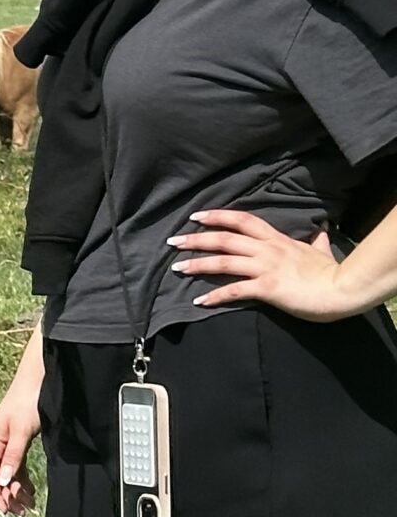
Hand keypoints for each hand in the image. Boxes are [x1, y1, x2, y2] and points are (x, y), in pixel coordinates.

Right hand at [0, 335, 44, 516]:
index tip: (6, 509)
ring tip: (29, 507)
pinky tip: (31, 492)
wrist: (39, 382)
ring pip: (8, 475)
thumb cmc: (27, 402)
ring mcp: (8, 446)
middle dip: (7, 496)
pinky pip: (17, 468)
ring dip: (16, 492)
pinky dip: (23, 482)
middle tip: (22, 513)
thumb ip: (12, 456)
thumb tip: (3, 480)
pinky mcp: (19, 444)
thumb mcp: (20, 430)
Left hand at [170, 208, 363, 321]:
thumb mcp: (321, 251)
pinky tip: (200, 300)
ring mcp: (266, 268)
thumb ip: (316, 240)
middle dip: (196, 239)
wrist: (343, 290)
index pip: (242, 220)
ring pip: (223, 262)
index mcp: (277, 240)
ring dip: (197, 264)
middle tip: (173, 240)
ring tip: (177, 267)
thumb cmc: (332, 272)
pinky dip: (215, 296)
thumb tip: (321, 229)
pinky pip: (235, 291)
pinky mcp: (268, 288)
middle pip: (224, 239)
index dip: (218, 216)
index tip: (196, 216)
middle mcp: (267, 250)